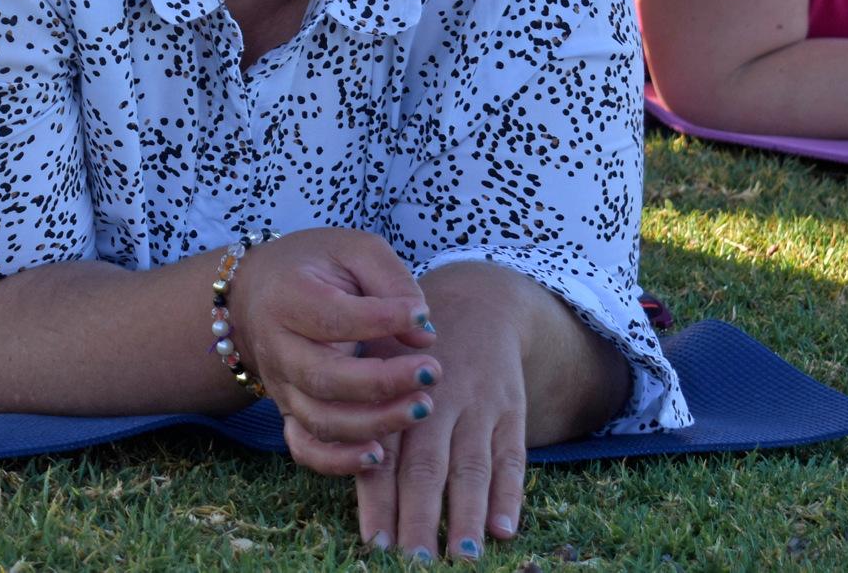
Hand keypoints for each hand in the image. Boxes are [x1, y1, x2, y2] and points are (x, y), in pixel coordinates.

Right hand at [228, 228, 439, 476]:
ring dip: (374, 423)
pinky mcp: (288, 412)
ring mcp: (281, 386)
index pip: (334, 317)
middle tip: (432, 372)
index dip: (380, 320)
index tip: (421, 317)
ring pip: (321, 419)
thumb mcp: (352, 250)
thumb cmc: (315, 266)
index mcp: (289, 298)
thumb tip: (423, 332)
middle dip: (383, 382)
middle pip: (325, 377)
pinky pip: (306, 449)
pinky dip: (338, 462)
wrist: (253, 294)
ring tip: (421, 408)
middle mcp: (279, 347)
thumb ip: (390, 280)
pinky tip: (379, 457)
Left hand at [355, 263, 529, 562]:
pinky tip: (503, 529)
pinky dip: (510, 493)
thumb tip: (335, 470)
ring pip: (471, 467)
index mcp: (393, 394)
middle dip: (420, 518)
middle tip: (416, 563)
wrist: (479, 301)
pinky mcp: (511, 409)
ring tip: (462, 556)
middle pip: (426, 468)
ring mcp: (478, 405)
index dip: (380, 502)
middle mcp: (435, 401)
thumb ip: (362, 420)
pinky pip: (512, 455)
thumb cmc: (410, 350)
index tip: (376, 546)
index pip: (385, 456)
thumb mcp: (380, 366)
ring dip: (466, 514)